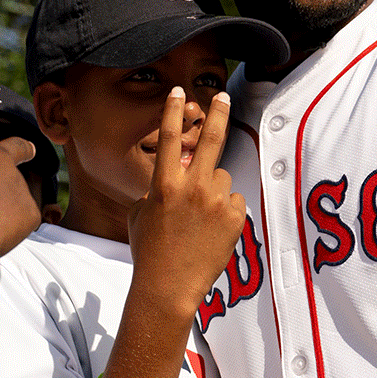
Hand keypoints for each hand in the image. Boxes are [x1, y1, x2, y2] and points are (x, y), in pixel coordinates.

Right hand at [126, 89, 246, 317]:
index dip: (172, 110)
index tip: (178, 91)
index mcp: (163, 184)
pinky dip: (225, 211)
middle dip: (217, 112)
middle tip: (223, 95)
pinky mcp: (235, 216)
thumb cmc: (149, 250)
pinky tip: (212, 231)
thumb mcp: (141, 214)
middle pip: (210, 139)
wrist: (168, 286)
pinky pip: (233, 201)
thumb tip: (175, 175)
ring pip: (221, 178)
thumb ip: (158, 189)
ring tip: (199, 220)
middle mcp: (191, 187)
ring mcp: (216, 201)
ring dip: (213, 190)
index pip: (167, 137)